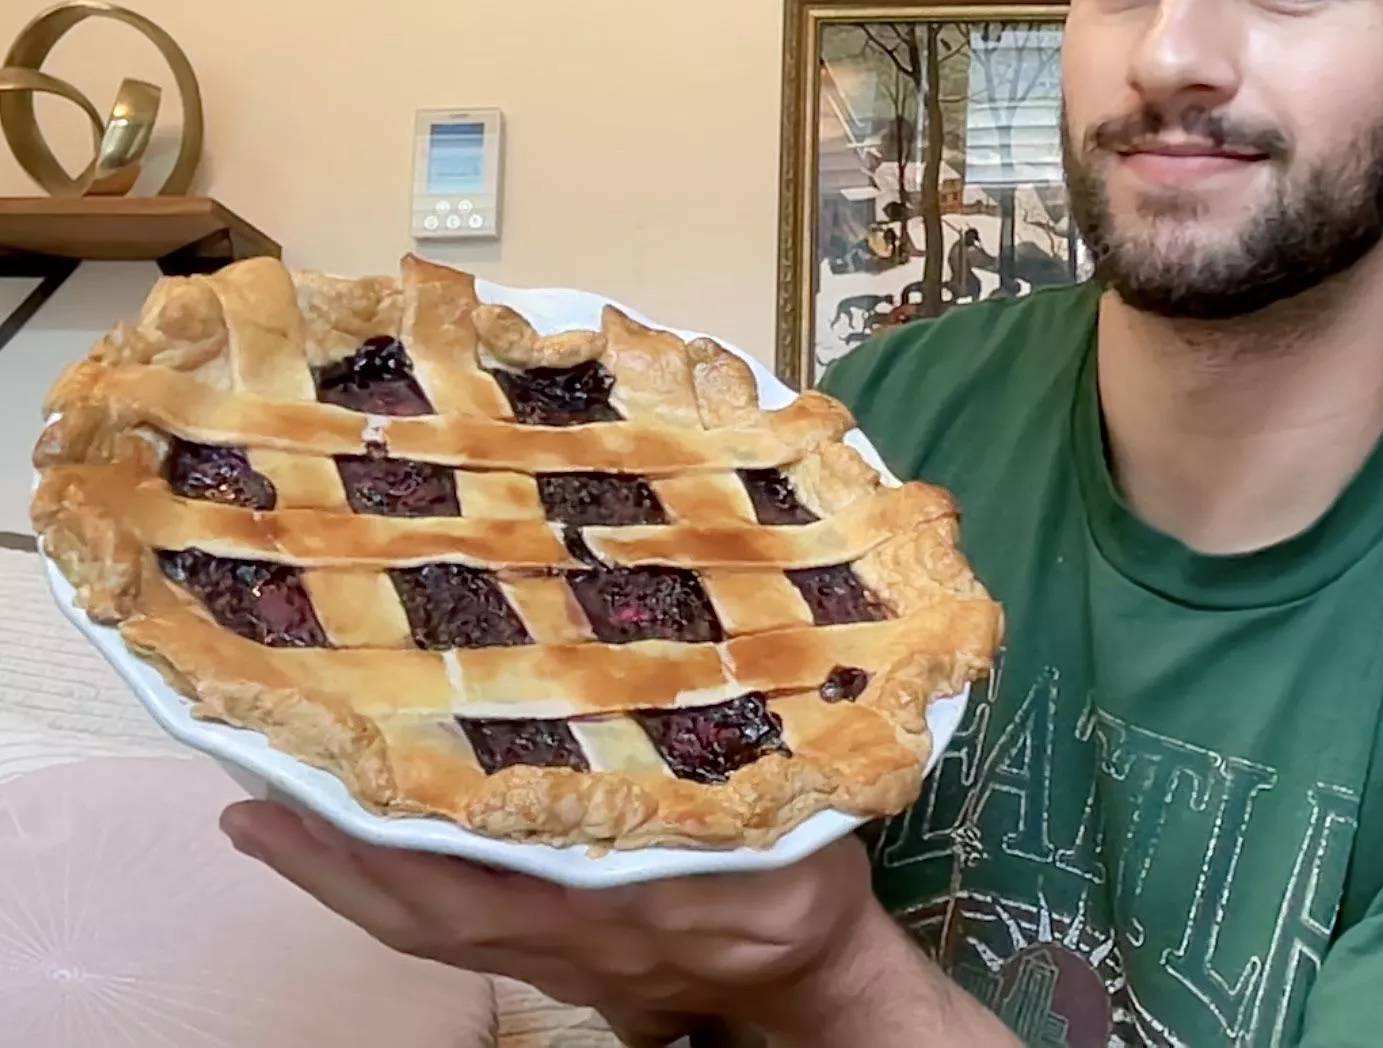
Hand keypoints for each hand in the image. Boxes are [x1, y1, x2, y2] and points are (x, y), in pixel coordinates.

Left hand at [219, 799, 887, 1038]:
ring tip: (273, 816)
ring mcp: (550, 953)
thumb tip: (687, 728)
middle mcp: (558, 940)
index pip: (466, 888)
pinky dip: (392, 887)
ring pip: (423, 925)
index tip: (302, 798)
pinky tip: (363, 843)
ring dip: (343, 877)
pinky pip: (450, 925)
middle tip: (247, 806)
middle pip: (417, 916)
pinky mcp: (553, 949)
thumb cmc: (800, 891)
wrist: (807, 981)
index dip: (379, 848)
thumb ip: (732, 795)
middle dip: (327, 865)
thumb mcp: (789, 834)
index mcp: (605, 912)